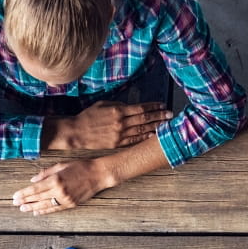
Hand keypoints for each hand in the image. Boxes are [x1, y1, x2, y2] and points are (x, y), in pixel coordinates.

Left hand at [12, 159, 112, 215]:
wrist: (98, 174)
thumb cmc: (80, 167)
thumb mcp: (61, 165)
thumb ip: (46, 173)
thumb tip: (32, 180)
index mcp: (55, 180)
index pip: (35, 189)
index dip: (24, 194)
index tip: (15, 196)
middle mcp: (59, 191)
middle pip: (38, 198)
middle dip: (25, 201)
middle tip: (15, 204)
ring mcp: (65, 199)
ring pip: (45, 205)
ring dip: (33, 208)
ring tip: (23, 209)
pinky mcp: (71, 204)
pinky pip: (55, 209)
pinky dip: (45, 211)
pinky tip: (37, 212)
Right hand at [44, 101, 170, 150]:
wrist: (77, 132)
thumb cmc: (88, 116)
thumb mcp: (103, 104)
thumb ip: (118, 105)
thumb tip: (131, 107)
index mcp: (118, 110)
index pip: (141, 108)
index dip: (154, 107)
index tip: (163, 105)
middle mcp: (121, 123)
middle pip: (145, 119)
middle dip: (159, 117)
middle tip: (170, 115)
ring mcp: (120, 135)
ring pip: (142, 131)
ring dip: (155, 127)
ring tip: (166, 125)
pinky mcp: (117, 144)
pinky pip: (134, 141)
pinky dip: (145, 138)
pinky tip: (153, 136)